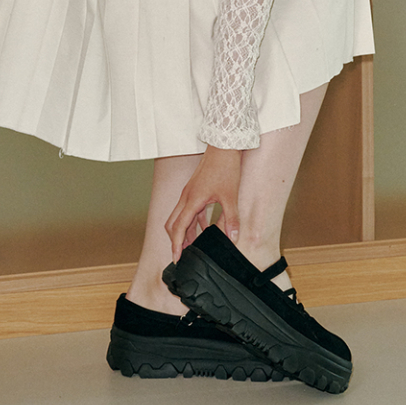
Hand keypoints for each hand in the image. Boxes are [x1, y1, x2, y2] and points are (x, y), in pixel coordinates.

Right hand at [165, 150, 242, 266]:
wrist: (224, 145)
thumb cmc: (225, 167)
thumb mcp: (230, 195)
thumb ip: (231, 218)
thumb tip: (233, 238)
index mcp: (192, 199)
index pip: (178, 227)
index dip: (175, 245)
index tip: (176, 259)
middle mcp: (186, 196)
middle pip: (173, 223)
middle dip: (175, 240)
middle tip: (182, 255)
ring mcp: (190, 192)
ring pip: (180, 216)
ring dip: (184, 231)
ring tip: (192, 246)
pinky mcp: (196, 189)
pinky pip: (189, 210)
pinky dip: (193, 222)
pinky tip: (204, 229)